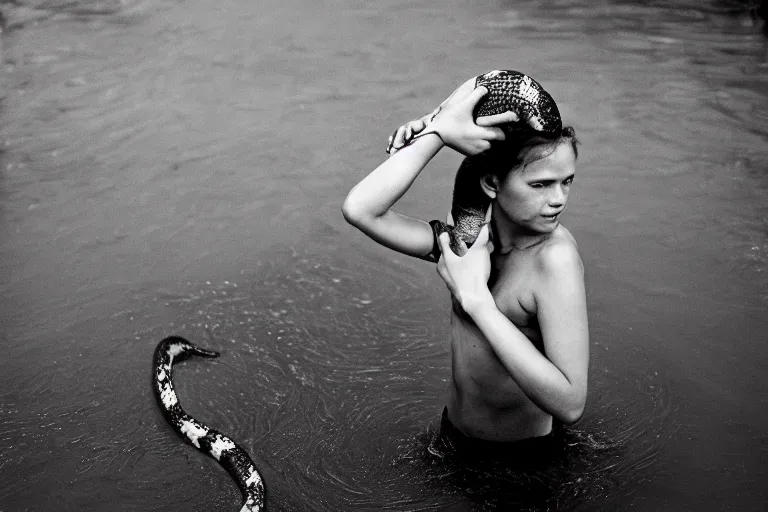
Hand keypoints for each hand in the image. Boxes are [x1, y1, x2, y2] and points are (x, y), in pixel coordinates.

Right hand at [386, 76, 518, 155]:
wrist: (435, 136)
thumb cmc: (449, 120)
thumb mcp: (463, 106)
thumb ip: (476, 95)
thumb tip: (486, 86)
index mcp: (483, 135)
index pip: (502, 133)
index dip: (506, 126)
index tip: (513, 119)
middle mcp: (481, 146)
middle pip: (497, 140)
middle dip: (497, 132)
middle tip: (496, 122)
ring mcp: (475, 152)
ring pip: (489, 145)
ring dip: (489, 137)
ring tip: (486, 128)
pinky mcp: (469, 154)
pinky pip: (481, 149)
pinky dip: (480, 142)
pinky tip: (476, 134)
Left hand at [436, 218, 495, 310]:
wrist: (475, 301)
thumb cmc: (473, 276)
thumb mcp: (479, 252)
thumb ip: (481, 237)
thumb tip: (484, 226)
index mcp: (445, 256)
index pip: (444, 237)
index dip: (449, 227)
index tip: (451, 218)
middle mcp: (442, 266)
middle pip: (449, 249)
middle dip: (459, 243)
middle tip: (468, 238)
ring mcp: (446, 276)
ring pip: (453, 260)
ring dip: (462, 255)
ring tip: (473, 252)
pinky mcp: (452, 284)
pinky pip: (456, 270)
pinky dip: (463, 265)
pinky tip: (473, 265)